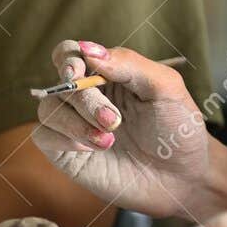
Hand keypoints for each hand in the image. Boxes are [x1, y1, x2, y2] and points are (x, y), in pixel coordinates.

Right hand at [34, 41, 217, 220]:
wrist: (182, 178)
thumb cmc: (178, 129)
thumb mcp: (165, 88)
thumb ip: (128, 63)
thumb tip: (87, 49)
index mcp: (107, 74)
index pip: (71, 54)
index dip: (68, 59)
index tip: (78, 72)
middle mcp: (86, 97)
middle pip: (61, 83)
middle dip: (86, 100)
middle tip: (114, 121)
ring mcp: (74, 124)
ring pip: (49, 109)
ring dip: (76, 123)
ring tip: (109, 140)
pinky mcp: (66, 152)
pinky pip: (43, 135)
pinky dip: (64, 139)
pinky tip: (92, 149)